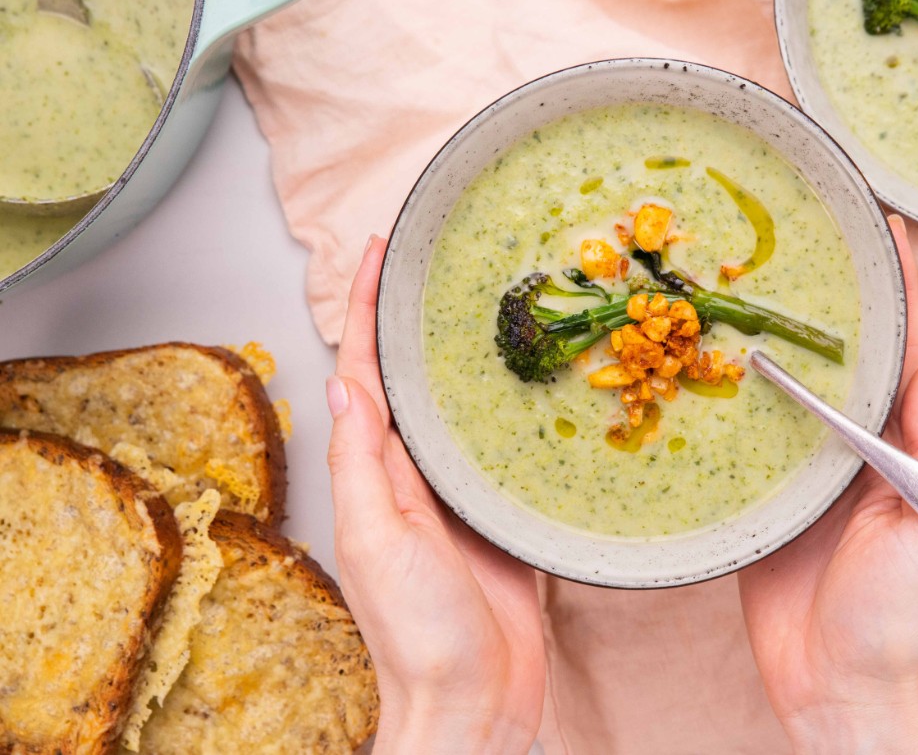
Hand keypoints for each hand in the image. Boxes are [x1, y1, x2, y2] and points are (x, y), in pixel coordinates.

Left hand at [326, 236, 544, 753]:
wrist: (476, 702)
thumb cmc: (420, 633)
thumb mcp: (381, 542)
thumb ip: (364, 467)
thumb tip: (347, 387)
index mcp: (374, 477)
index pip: (364, 374)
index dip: (366, 311)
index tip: (380, 253)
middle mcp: (410, 478)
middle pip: (408, 380)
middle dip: (413, 319)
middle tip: (438, 262)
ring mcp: (457, 497)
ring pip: (456, 410)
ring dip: (462, 358)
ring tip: (488, 306)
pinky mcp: (500, 518)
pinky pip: (502, 452)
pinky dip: (510, 412)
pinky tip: (534, 388)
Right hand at [738, 216, 917, 754]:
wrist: (836, 689)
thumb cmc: (896, 619)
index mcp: (906, 450)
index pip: (907, 354)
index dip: (902, 292)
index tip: (888, 228)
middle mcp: (855, 449)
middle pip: (843, 358)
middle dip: (830, 298)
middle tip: (802, 237)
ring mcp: (806, 473)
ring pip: (789, 390)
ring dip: (770, 340)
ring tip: (740, 280)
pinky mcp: (761, 500)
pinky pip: (744, 441)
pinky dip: (727, 402)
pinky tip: (700, 364)